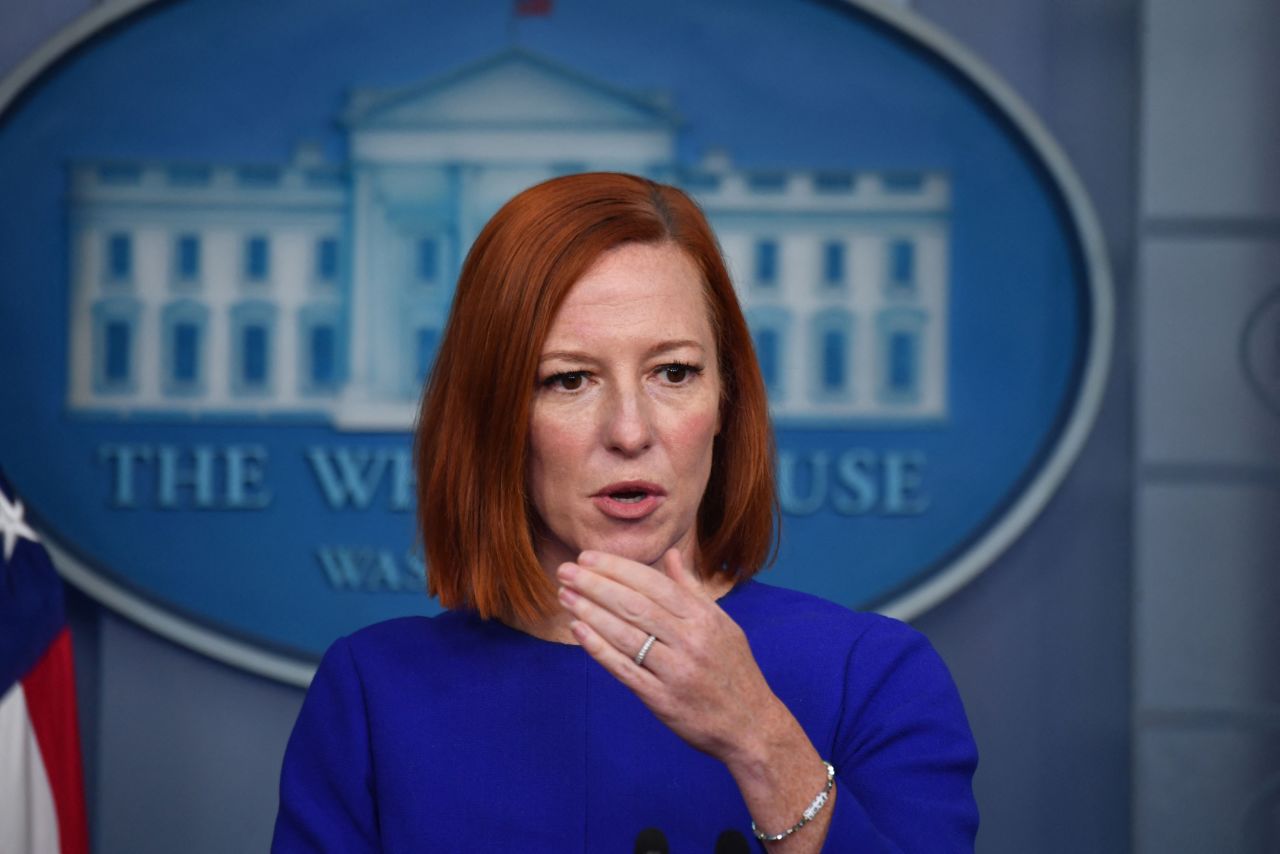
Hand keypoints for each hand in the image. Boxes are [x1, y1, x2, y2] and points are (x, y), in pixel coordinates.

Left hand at [556, 548, 779, 763]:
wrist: (751, 726)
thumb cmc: (734, 670)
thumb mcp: (723, 624)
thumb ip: (692, 589)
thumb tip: (672, 555)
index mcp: (704, 618)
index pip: (653, 584)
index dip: (617, 568)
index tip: (588, 558)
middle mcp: (690, 641)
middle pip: (634, 606)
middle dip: (595, 585)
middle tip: (565, 571)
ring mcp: (675, 671)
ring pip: (625, 635)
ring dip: (590, 612)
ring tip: (565, 596)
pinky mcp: (662, 699)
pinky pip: (624, 669)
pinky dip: (598, 649)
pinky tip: (579, 630)